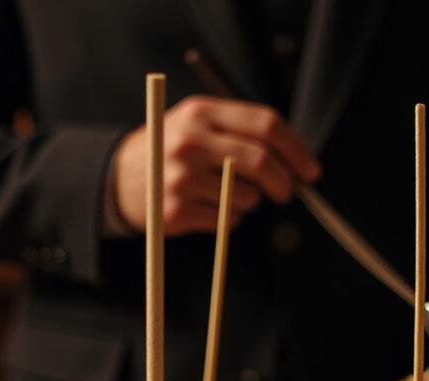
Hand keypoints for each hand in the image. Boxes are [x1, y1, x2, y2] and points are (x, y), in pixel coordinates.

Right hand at [112, 95, 320, 234]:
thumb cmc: (170, 150)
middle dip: (284, 182)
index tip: (311, 170)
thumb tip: (296, 162)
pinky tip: (208, 209)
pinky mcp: (175, 210)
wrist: (117, 178)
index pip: (265, 124)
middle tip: (287, 193)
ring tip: (228, 196)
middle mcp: (190, 140)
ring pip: (247, 197)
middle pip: (260, 161)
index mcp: (201, 112)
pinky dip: (229, 220)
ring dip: (251, 203)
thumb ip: (241, 132)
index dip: (296, 149)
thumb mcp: (197, 124)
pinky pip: (226, 221)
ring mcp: (181, 177)